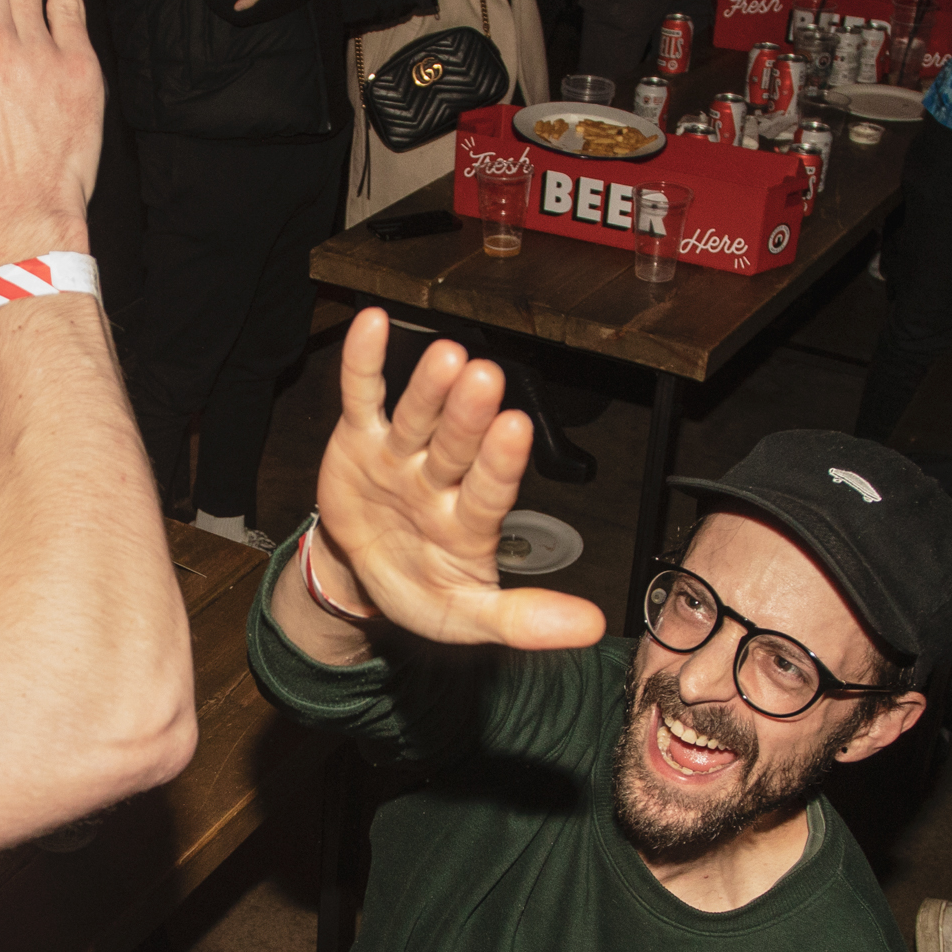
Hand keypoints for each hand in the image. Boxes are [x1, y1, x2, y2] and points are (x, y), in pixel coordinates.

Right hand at [313, 310, 605, 650]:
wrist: (361, 575)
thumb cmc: (420, 590)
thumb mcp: (467, 619)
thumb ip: (522, 621)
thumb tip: (591, 627)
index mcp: (468, 523)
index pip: (489, 490)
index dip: (500, 462)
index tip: (515, 429)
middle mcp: (439, 480)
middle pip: (455, 445)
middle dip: (467, 414)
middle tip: (484, 378)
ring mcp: (400, 457)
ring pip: (416, 418)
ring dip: (428, 388)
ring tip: (446, 355)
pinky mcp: (360, 440)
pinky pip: (363, 397)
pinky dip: (364, 362)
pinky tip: (373, 324)